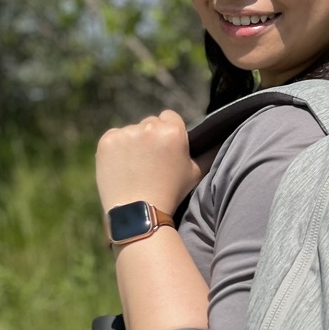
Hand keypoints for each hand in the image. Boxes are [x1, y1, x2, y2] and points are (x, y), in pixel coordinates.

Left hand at [96, 110, 211, 214]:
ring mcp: (126, 133)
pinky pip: (114, 137)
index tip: (166, 148)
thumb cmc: (171, 193)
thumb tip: (221, 140)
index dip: (169, 132)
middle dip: (152, 137)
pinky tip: (123, 166)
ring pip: (132, 131)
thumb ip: (209, 153)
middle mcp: (149, 127)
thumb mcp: (196, 173)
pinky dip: (117, 149)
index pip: (170, 117)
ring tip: (136, 167)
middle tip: (152, 161)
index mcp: (173, 131)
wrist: (139, 213)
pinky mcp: (107, 141)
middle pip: (151, 123)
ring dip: (134, 143)